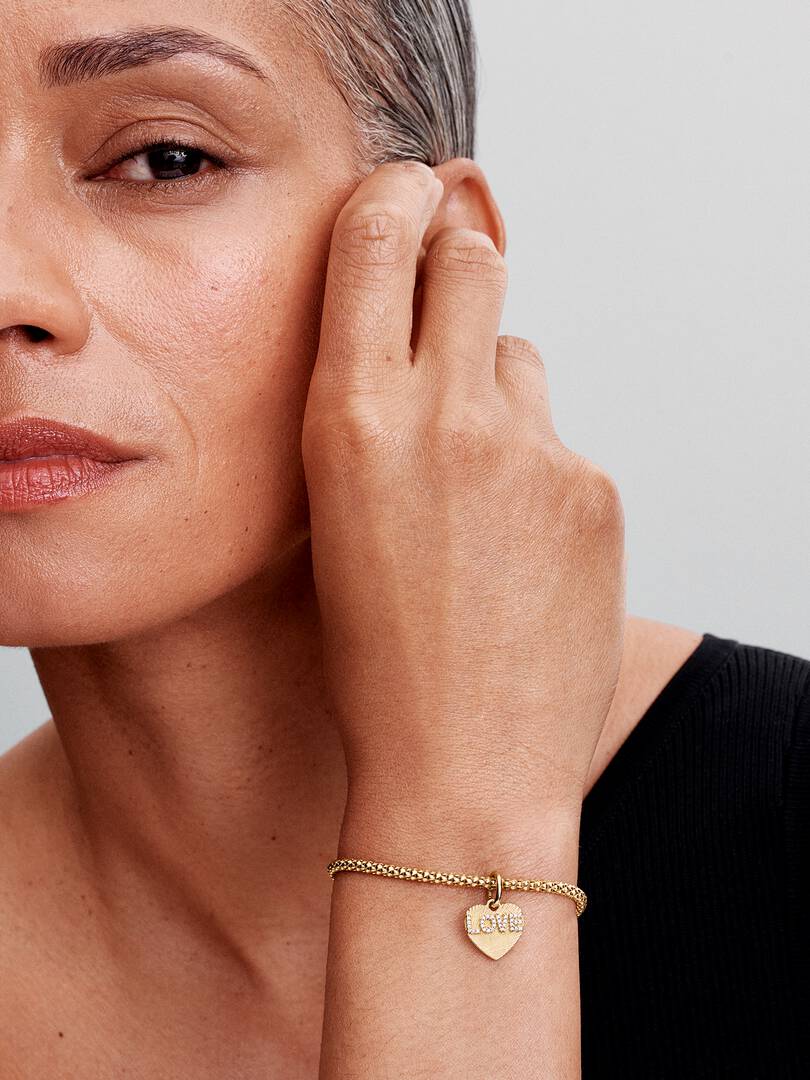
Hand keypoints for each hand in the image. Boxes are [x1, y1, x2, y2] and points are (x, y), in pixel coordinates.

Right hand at [301, 161, 625, 822]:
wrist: (462, 769)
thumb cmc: (372, 661)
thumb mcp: (331, 519)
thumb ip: (370, 414)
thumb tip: (424, 341)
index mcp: (350, 418)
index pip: (378, 239)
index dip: (394, 202)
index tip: (404, 196)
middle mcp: (445, 414)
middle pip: (473, 260)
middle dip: (460, 264)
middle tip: (452, 296)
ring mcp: (533, 449)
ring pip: (520, 361)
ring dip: (497, 392)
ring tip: (476, 486)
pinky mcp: (594, 488)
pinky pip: (562, 441)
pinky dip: (539, 471)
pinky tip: (520, 547)